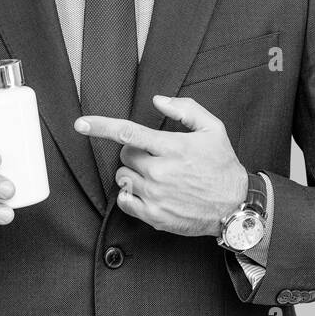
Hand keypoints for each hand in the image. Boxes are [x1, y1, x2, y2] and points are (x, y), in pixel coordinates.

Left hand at [75, 94, 246, 236]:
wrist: (234, 206)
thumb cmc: (222, 166)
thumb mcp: (213, 129)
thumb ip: (185, 109)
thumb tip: (158, 100)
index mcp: (173, 148)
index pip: (129, 133)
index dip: (101, 126)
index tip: (81, 123)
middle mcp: (161, 172)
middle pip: (125, 154)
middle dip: (135, 151)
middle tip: (156, 156)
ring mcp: (156, 196)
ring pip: (123, 176)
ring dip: (133, 173)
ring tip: (157, 175)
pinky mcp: (154, 215)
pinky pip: (124, 200)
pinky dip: (130, 194)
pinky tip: (149, 191)